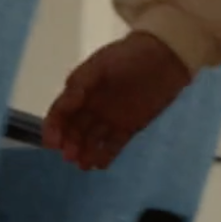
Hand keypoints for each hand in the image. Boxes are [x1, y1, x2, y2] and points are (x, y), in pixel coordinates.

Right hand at [42, 31, 191, 169]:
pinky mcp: (129, 127)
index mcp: (82, 90)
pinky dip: (105, 156)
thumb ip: (80, 83)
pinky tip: (99, 164)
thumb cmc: (130, 56)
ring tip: (84, 164)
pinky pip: (113, 145)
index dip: (53, 128)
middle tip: (71, 156)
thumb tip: (65, 104)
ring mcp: (111, 118)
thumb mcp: (101, 64)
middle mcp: (92, 106)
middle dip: (69, 143)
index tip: (53, 144)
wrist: (167, 56)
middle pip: (74, 129)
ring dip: (84, 152)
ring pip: (91, 140)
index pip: (61, 112)